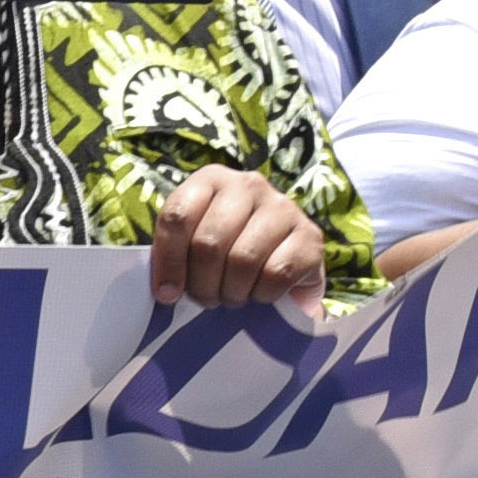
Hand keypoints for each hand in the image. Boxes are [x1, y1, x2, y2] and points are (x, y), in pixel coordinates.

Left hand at [144, 167, 323, 312]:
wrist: (284, 266)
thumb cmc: (226, 256)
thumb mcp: (191, 247)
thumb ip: (172, 256)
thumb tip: (166, 292)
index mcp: (210, 179)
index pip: (177, 216)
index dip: (168, 262)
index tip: (167, 294)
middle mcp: (248, 184)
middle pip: (208, 243)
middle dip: (202, 284)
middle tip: (207, 298)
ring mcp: (283, 206)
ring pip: (243, 260)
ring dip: (232, 292)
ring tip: (232, 296)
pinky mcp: (311, 235)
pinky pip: (276, 273)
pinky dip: (263, 294)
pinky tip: (261, 292)